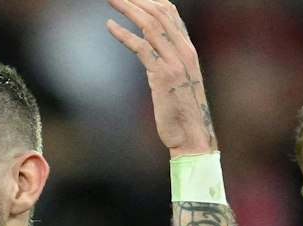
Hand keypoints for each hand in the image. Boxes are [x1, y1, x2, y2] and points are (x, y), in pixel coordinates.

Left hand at [106, 0, 217, 156]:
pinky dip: (124, 35)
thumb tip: (151, 49)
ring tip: (111, 0)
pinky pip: (141, 47)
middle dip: (136, 0)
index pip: (170, 14)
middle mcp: (184, 51)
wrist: (192, 134)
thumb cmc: (182, 111)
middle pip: (159, 14)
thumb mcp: (178, 79)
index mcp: (188, 49)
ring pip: (150, 25)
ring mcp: (175, 62)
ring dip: (128, 9)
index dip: (151, 1)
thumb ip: (168, 60)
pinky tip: (110, 27)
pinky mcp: (162, 75)